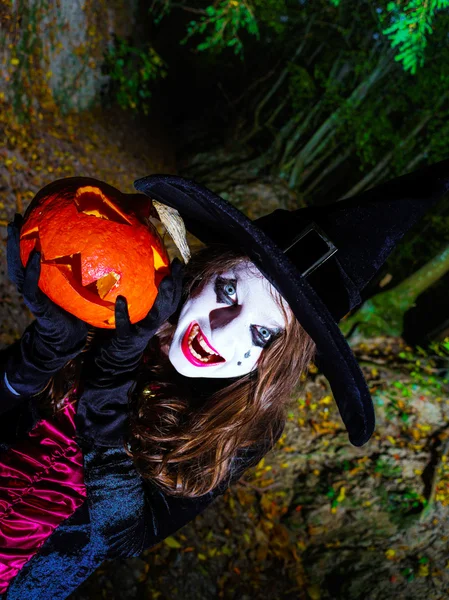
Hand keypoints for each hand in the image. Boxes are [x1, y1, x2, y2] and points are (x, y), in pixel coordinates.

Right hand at [7, 213, 88, 356]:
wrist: (72, 340)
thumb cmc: (82, 311)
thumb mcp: (86, 287)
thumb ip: (93, 269)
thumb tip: (113, 244)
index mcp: (43, 279)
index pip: (32, 254)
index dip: (29, 237)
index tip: (29, 214)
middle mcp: (34, 285)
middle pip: (18, 257)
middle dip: (14, 238)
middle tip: (14, 216)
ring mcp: (33, 296)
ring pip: (17, 270)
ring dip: (14, 249)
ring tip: (16, 229)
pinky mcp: (38, 307)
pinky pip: (31, 288)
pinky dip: (31, 271)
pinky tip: (35, 256)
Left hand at [85, 258, 183, 386]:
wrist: (115, 364)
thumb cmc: (123, 336)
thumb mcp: (134, 317)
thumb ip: (138, 302)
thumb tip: (133, 276)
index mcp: (155, 318)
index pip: (172, 299)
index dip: (178, 281)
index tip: (179, 263)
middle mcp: (153, 325)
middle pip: (170, 304)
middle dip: (176, 284)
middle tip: (176, 265)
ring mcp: (141, 333)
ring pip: (157, 316)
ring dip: (162, 298)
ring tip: (164, 280)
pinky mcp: (126, 339)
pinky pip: (126, 326)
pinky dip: (123, 314)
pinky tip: (120, 300)